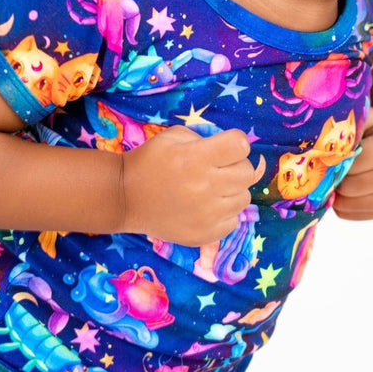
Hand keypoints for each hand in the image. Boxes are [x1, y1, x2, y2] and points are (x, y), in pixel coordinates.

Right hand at [121, 126, 263, 245]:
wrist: (125, 198)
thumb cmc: (149, 162)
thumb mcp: (173, 136)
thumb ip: (206, 138)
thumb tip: (233, 149)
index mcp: (197, 158)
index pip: (241, 145)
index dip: (234, 143)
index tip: (223, 147)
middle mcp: (206, 186)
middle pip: (247, 172)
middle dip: (235, 166)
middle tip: (216, 168)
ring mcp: (208, 214)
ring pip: (244, 198)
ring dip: (231, 191)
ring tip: (211, 189)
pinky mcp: (205, 234)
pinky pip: (234, 220)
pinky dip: (224, 213)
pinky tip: (206, 207)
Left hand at [329, 106, 372, 220]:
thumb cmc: (372, 130)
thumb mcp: (363, 118)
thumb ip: (346, 125)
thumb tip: (318, 141)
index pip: (350, 164)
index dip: (332, 161)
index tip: (324, 154)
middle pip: (348, 187)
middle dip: (333, 179)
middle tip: (327, 168)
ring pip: (347, 204)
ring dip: (335, 194)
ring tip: (335, 178)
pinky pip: (350, 214)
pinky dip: (341, 204)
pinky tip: (344, 189)